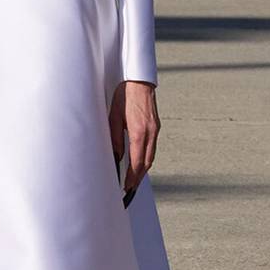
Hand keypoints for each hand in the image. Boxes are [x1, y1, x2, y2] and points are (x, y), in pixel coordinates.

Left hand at [109, 80, 159, 197]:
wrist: (139, 81)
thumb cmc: (124, 96)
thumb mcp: (114, 117)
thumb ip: (115, 138)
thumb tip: (116, 156)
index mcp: (139, 132)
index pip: (137, 162)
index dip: (131, 177)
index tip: (126, 187)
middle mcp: (150, 133)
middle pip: (146, 162)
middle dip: (138, 177)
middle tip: (130, 188)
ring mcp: (155, 129)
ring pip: (151, 156)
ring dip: (143, 169)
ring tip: (134, 179)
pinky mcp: (156, 126)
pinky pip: (152, 147)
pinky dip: (146, 158)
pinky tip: (140, 162)